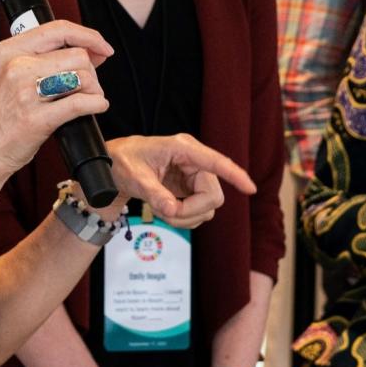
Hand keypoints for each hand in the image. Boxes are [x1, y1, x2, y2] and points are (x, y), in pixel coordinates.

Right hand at [0, 20, 112, 176]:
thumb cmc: (0, 116)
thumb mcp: (13, 76)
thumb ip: (49, 59)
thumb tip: (93, 51)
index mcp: (10, 50)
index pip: (59, 29)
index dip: (89, 36)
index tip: (103, 47)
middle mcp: (16, 66)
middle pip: (77, 55)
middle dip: (92, 71)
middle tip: (88, 86)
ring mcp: (25, 92)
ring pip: (83, 77)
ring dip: (95, 90)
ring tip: (89, 99)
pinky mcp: (36, 119)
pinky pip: (81, 103)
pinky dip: (97, 104)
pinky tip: (96, 107)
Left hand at [107, 134, 255, 228]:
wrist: (115, 164)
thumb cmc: (123, 161)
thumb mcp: (134, 177)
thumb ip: (154, 193)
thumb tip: (172, 209)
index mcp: (183, 148)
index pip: (216, 162)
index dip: (235, 175)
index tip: (250, 188)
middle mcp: (194, 161)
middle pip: (213, 195)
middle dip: (191, 211)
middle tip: (165, 213)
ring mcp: (194, 175)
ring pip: (207, 207)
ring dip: (185, 216)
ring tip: (160, 209)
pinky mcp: (191, 188)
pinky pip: (199, 211)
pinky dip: (183, 217)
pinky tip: (165, 209)